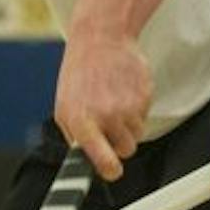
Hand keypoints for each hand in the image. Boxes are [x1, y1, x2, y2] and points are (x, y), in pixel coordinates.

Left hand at [54, 30, 150, 181]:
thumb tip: (84, 162)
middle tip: (110, 125)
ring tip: (115, 103)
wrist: (100, 38)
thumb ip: (75, 136)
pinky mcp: (145, 94)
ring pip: (137, 134)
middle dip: (120, 143)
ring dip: (128, 125)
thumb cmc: (79, 75)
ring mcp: (128, 105)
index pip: (104, 161)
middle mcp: (106, 116)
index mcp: (81, 122)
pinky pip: (145, 115)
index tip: (112, 171)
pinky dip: (137, 108)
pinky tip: (123, 91)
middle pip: (126, 151)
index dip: (110, 170)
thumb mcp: (64, 107)